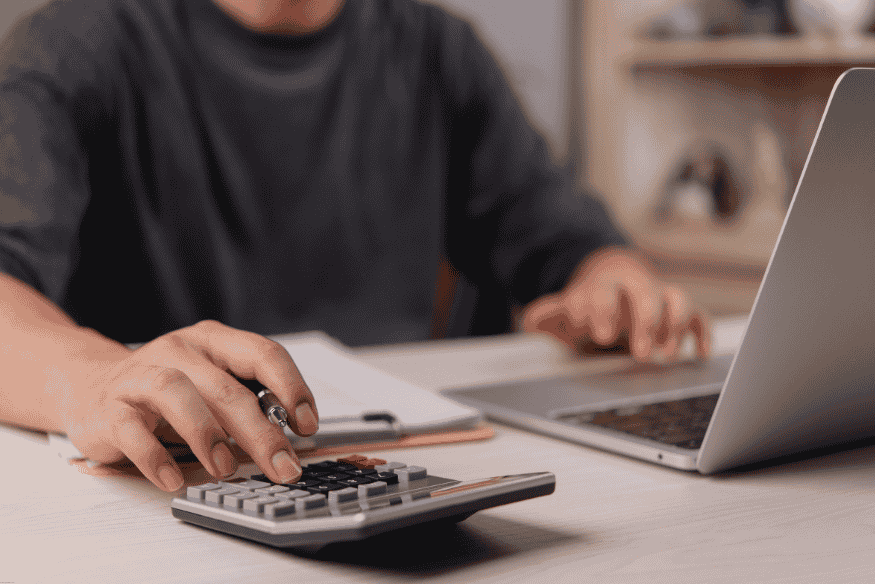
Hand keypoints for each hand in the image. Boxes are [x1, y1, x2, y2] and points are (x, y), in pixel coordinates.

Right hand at [57, 320, 317, 490]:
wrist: (92, 388)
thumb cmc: (167, 392)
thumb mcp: (211, 383)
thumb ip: (246, 401)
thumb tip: (289, 442)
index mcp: (214, 341)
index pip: (263, 354)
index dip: (291, 388)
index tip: (307, 426)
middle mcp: (179, 350)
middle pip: (226, 387)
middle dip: (261, 432)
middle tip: (283, 466)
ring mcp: (140, 376)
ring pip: (176, 394)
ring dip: (207, 435)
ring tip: (226, 469)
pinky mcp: (110, 408)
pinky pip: (131, 431)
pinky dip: (155, 457)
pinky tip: (174, 479)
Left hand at [521, 247, 709, 361]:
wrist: (613, 282)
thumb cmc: (587, 305)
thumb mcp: (564, 311)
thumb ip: (546, 315)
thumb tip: (530, 320)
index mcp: (602, 287)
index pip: (602, 291)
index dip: (601, 309)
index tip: (600, 334)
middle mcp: (634, 288)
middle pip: (644, 294)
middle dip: (645, 321)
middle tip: (641, 354)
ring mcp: (658, 298)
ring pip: (676, 298)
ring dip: (674, 325)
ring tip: (667, 357)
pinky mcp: (679, 311)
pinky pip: (698, 316)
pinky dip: (702, 332)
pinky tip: (699, 355)